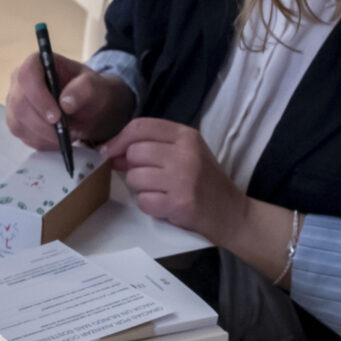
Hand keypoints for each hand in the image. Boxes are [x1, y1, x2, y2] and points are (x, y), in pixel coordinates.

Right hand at [6, 53, 131, 150]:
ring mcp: (15, 103)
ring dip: (45, 135)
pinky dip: (43, 142)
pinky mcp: (17, 122)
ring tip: (67, 134)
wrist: (88, 109)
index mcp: (37, 63)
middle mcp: (20, 81)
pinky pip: (24, 137)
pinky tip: (59, 139)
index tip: (56, 116)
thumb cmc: (90, 92)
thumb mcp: (95, 86)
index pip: (26, 76)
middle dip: (43, 124)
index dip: (38, 97)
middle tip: (67, 133)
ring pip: (19, 124)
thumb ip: (84, 89)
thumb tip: (66, 102)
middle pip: (19, 104)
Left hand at [109, 117, 251, 243]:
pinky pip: (143, 201)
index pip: (140, 126)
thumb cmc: (203, 181)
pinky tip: (165, 205)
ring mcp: (183, 178)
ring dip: (141, 188)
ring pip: (134, 177)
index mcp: (186, 135)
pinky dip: (149, 206)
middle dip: (132, 167)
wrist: (231, 213)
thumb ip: (152, 147)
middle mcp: (185, 153)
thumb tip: (111, 151)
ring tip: (161, 192)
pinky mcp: (179, 203)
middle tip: (148, 178)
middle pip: (134, 152)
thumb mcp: (185, 153)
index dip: (118, 139)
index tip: (110, 152)